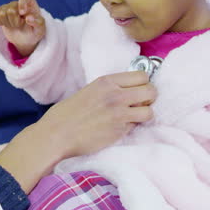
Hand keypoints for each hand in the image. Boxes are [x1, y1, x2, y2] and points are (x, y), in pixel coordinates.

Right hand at [0, 0, 44, 56]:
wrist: (25, 38)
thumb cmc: (34, 31)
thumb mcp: (40, 30)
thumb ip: (38, 23)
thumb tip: (28, 18)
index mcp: (31, 3)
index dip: (22, 3)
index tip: (22, 13)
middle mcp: (19, 2)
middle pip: (11, 10)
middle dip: (15, 22)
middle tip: (20, 25)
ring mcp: (8, 6)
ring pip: (2, 13)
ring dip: (8, 24)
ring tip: (14, 26)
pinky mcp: (0, 11)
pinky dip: (0, 22)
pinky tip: (6, 24)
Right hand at [39, 71, 155, 158]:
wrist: (58, 133)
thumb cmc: (69, 113)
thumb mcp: (90, 90)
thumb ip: (110, 88)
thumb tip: (130, 90)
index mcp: (107, 81)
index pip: (142, 75)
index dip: (143, 84)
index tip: (137, 90)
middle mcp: (116, 94)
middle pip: (151, 91)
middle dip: (148, 99)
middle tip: (139, 104)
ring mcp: (119, 113)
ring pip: (149, 111)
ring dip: (144, 115)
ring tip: (132, 118)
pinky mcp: (120, 130)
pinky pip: (137, 126)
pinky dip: (132, 127)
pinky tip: (119, 127)